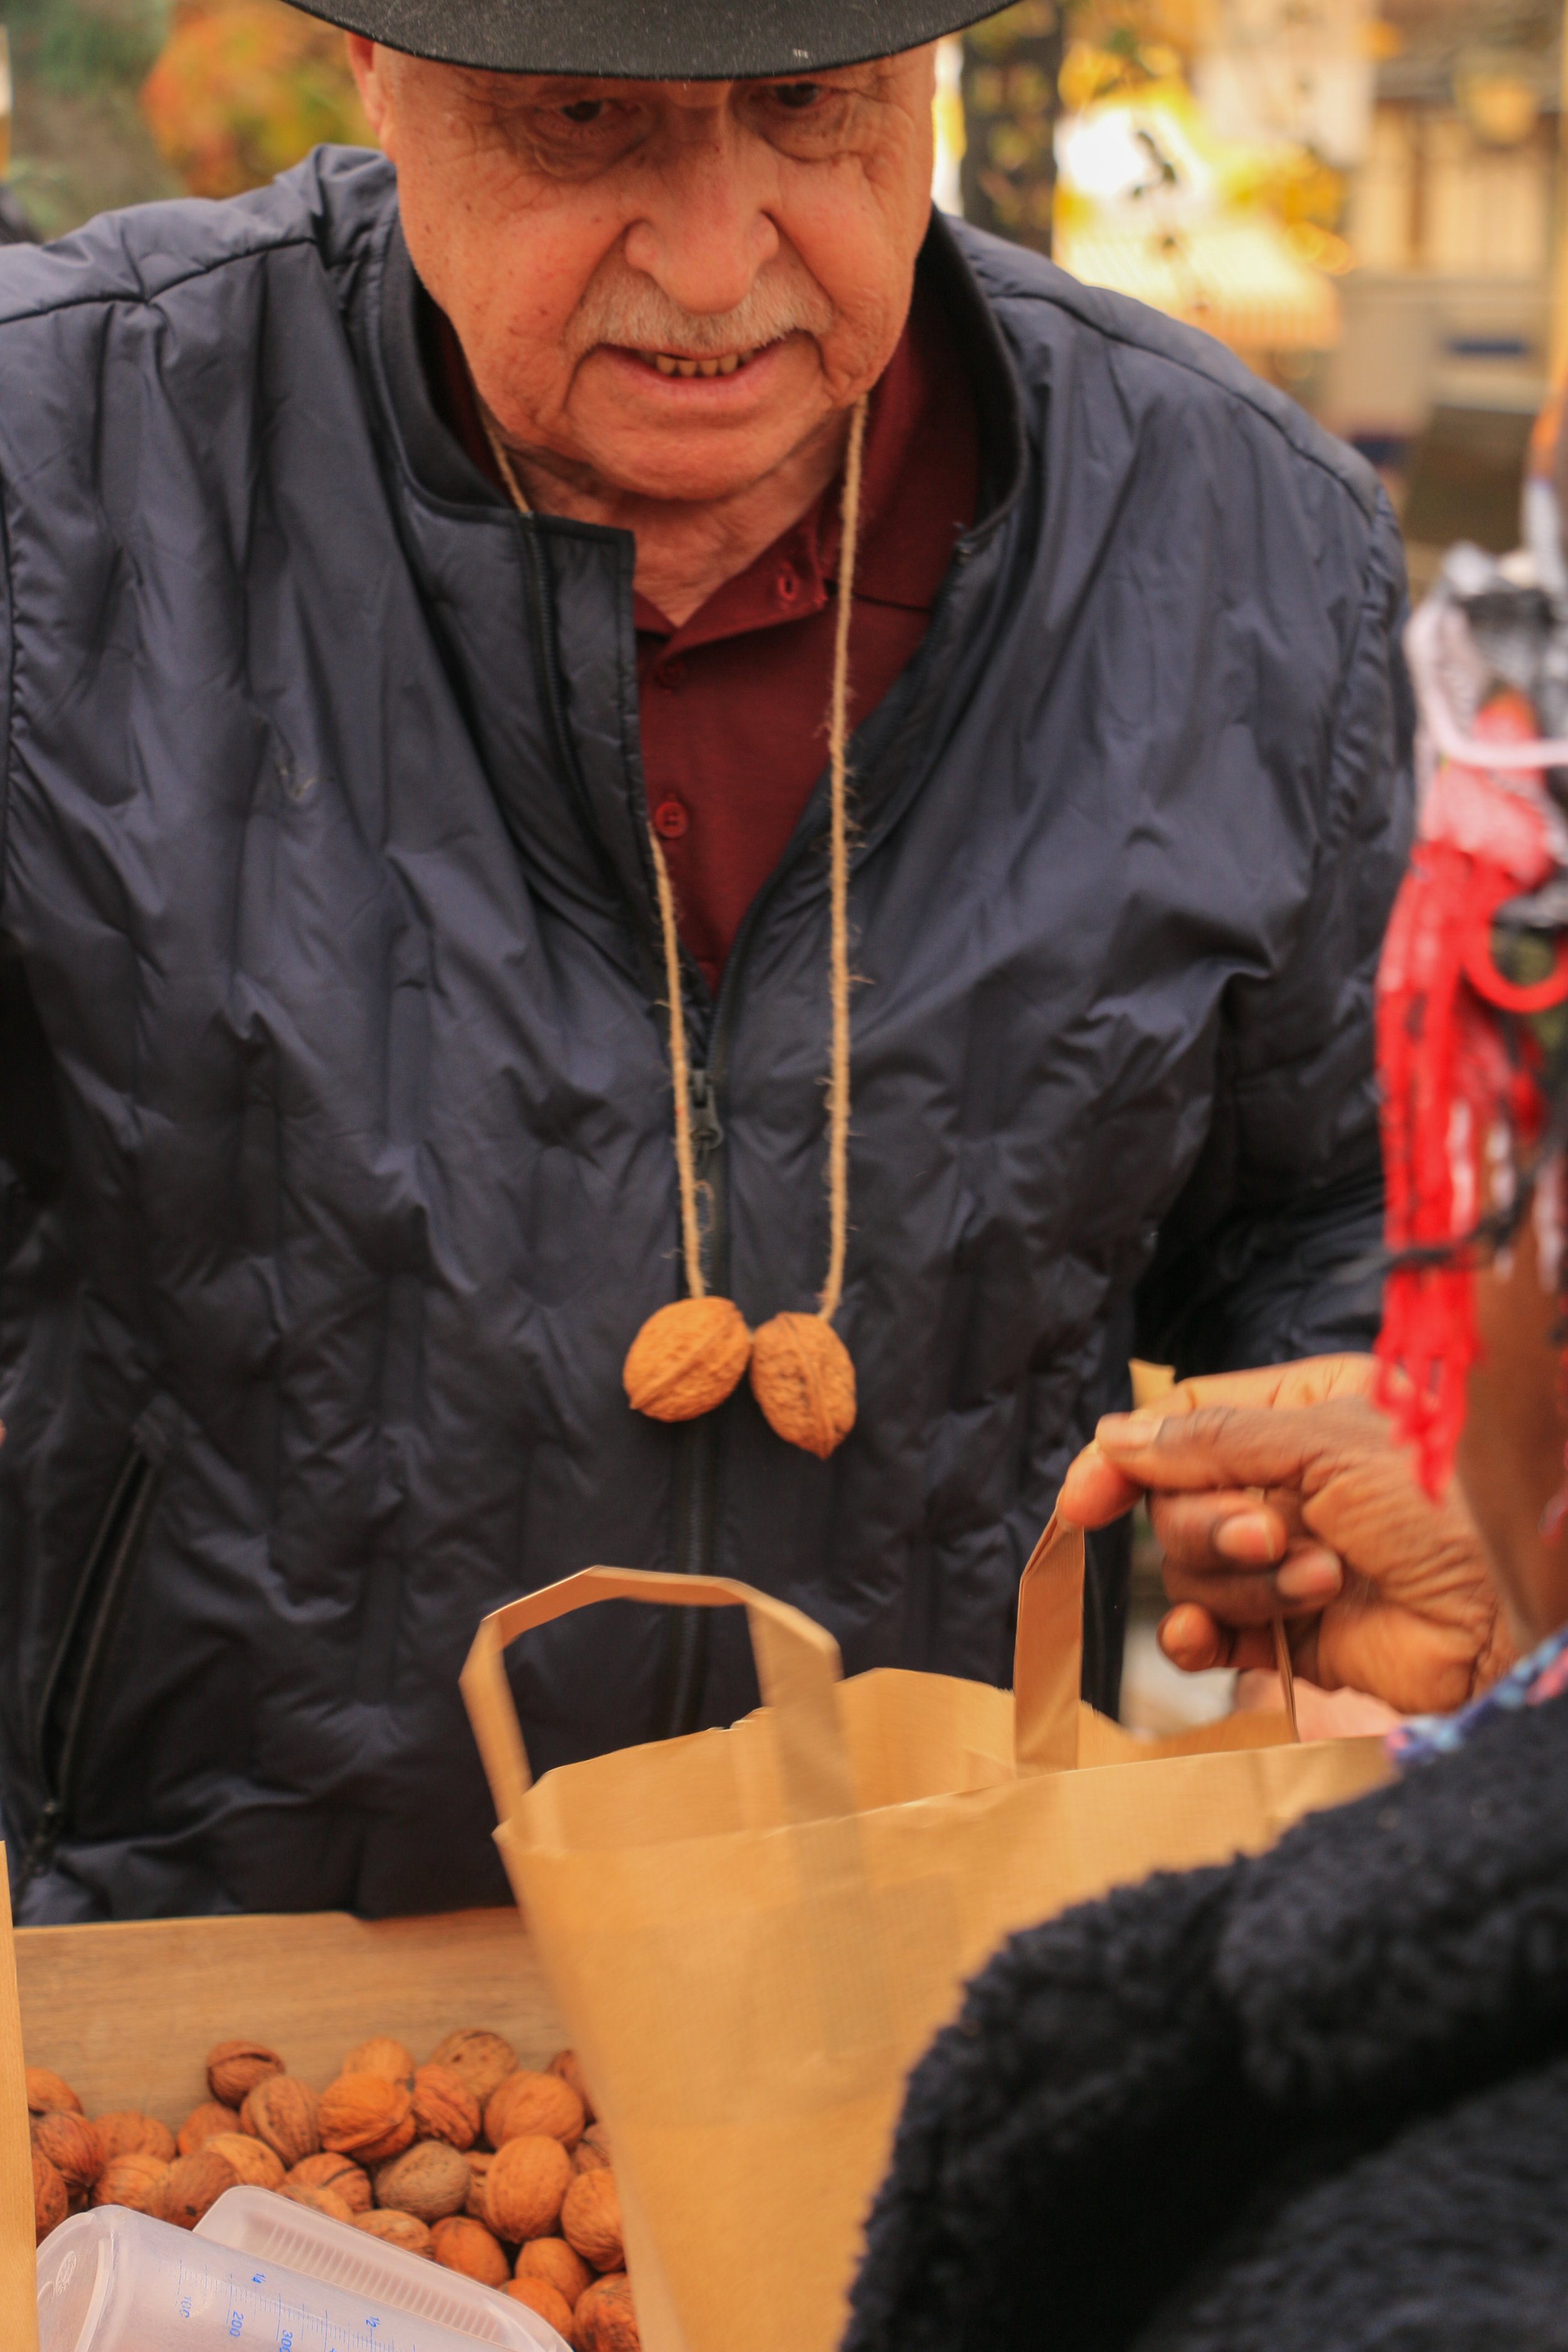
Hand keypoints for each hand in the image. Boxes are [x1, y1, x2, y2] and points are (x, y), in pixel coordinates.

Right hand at [1058, 1361, 1515, 1714]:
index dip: (1128, 1460)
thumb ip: (1213, 1439)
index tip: (1088, 1498)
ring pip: (1189, 1568)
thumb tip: (1115, 1439)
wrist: (1499, 1621)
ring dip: (1243, 1581)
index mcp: (1300, 1411)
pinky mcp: (1281, 1631)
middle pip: (1176, 1500)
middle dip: (1214, 1525)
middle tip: (1274, 1535)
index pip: (1182, 1423)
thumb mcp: (1327, 1443)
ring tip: (1319, 1581)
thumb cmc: (1438, 1508)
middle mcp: (1284, 1481)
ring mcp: (1280, 1557)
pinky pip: (1202, 1633)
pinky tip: (1212, 1642)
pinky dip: (1198, 1638)